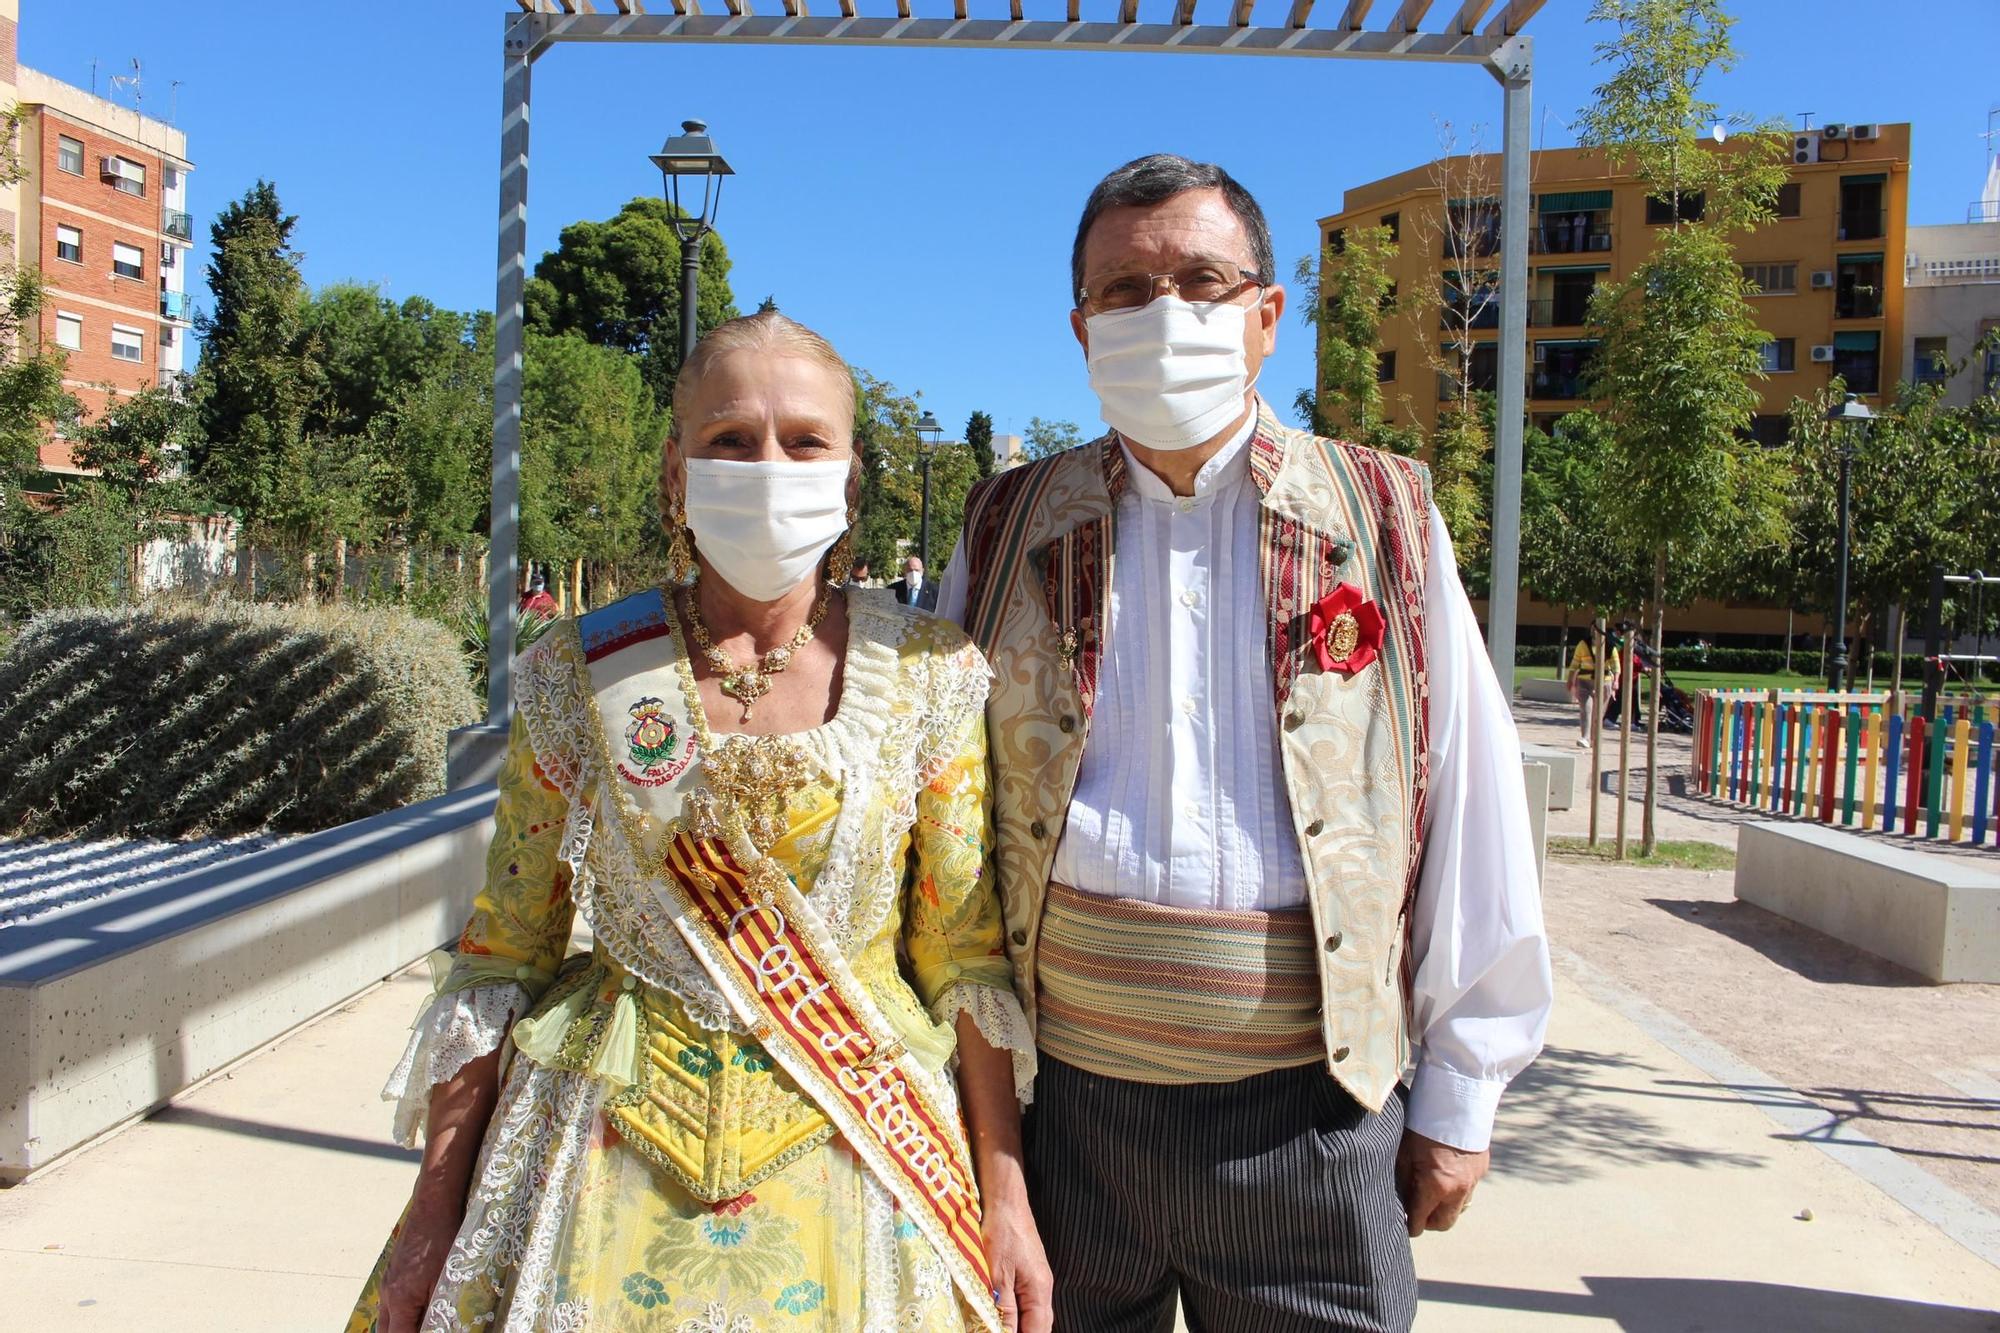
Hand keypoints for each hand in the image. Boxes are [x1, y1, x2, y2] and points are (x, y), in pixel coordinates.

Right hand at [376, 1191, 463, 1332]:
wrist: (432, 1208)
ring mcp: (387, 1283)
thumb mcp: (444, 1282)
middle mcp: (387, 1294)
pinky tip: (418, 1310)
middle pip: (385, 1332)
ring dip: (399, 1327)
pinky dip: (400, 1313)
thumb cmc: (442, 1242)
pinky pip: (390, 1303)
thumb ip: (435, 1311)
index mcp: (399, 1300)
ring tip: (419, 1324)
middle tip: (421, 1330)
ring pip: (386, 1318)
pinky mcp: (392, 1273)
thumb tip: (435, 1327)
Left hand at [983, 1192, 1053, 1332]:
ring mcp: (1038, 1281)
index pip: (1038, 1331)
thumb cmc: (1002, 1233)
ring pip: (1035, 1316)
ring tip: (1001, 1329)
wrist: (1006, 1202)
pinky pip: (1030, 1304)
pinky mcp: (1030, 1274)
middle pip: (1040, 1326)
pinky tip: (1007, 1317)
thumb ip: (1005, 1308)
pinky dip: (1020, 1316)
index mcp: (1039, 1291)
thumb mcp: (998, 1273)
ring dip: (1022, 1327)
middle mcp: (1044, 1289)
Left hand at [1396, 1130, 1488, 1236]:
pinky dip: (1457, 1189)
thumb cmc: (1423, 1124)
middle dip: (1429, 1222)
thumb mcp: (1404, 1153)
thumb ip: (1403, 1181)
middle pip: (1444, 1224)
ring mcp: (1473, 1181)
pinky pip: (1469, 1190)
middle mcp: (1458, 1190)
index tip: (1405, 1226)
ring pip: (1459, 1208)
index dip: (1411, 1227)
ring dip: (1445, 1207)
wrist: (1457, 1099)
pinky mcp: (1482, 1169)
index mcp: (1436, 1187)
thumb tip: (1400, 1200)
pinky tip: (1446, 1174)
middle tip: (1418, 1213)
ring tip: (1432, 1194)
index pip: (1421, 1222)